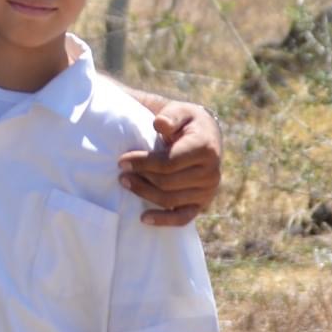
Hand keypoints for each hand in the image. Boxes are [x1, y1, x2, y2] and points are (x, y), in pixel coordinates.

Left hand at [119, 100, 220, 225]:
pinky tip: (144, 219)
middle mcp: (211, 173)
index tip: (121, 161)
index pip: (168, 163)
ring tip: (125, 183)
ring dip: (144, 194)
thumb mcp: (180, 111)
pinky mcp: (202, 203)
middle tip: (121, 174)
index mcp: (205, 149)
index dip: (142, 163)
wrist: (204, 135)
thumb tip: (160, 124)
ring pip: (170, 199)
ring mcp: (207, 191)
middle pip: (167, 183)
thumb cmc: (186, 122)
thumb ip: (170, 115)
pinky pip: (183, 217)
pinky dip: (164, 220)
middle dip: (140, 178)